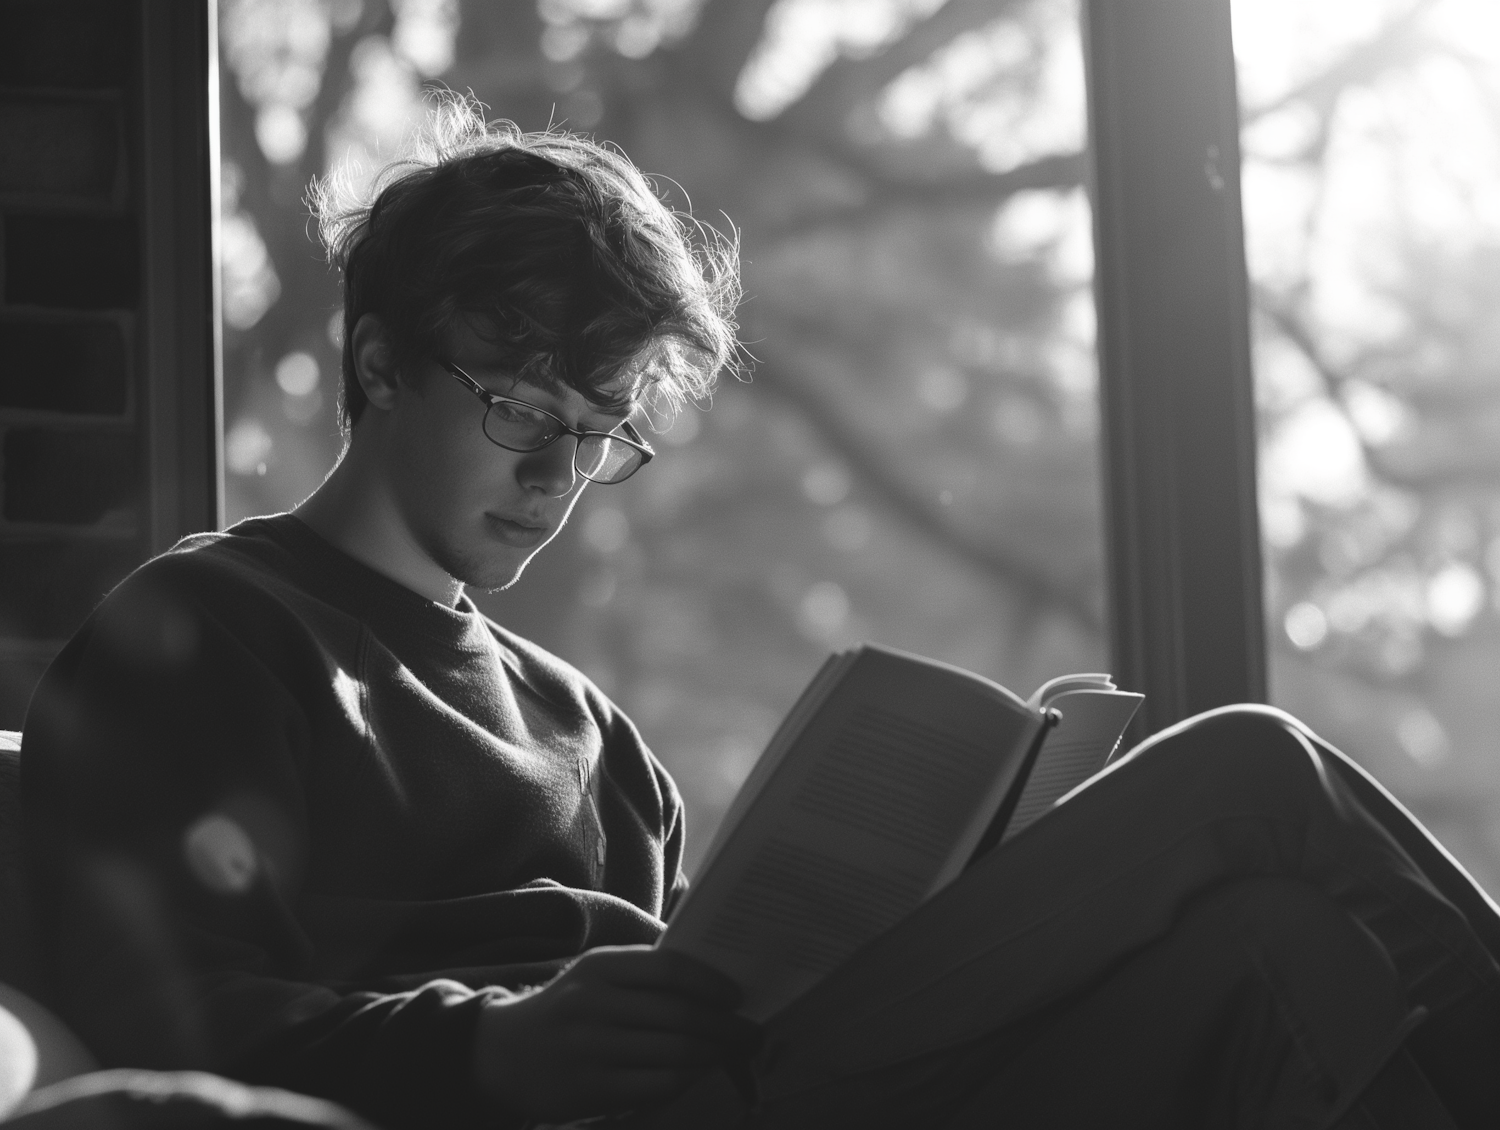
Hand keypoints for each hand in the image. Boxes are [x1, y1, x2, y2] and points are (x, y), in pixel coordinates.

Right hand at [472, 944, 762, 1121]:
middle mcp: (595, 1005)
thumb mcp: (596, 975)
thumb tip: (714, 973)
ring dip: (714, 1055)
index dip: (711, 983)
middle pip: (680, 1015)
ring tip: (732, 1052)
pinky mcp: (592, 1089)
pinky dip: (688, 1079)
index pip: (670, 969)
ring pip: (675, 1054)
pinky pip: (658, 1086)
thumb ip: (645, 970)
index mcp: (601, 968)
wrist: (505, 1054)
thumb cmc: (570, 1008)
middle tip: (750, 1032)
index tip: (737, 995)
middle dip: (725, 1026)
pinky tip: (697, 1073)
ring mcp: (593, 1049)